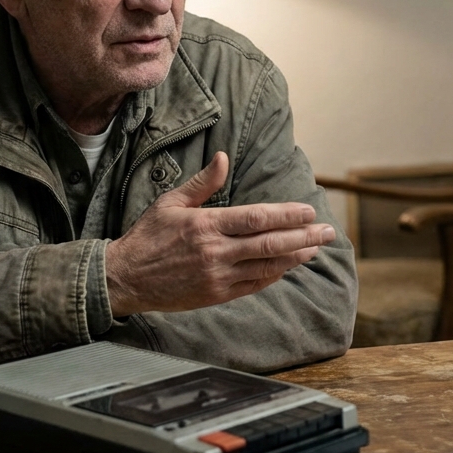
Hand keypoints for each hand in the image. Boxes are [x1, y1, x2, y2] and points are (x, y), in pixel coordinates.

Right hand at [107, 152, 335, 314]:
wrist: (124, 278)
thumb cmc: (147, 236)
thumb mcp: (170, 203)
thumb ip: (202, 183)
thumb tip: (223, 157)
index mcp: (206, 225)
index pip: (256, 218)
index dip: (287, 215)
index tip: (309, 211)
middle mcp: (215, 252)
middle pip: (270, 243)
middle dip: (303, 237)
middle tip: (328, 231)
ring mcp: (217, 276)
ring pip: (266, 266)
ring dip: (295, 257)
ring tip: (316, 248)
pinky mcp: (216, 295)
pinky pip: (253, 285)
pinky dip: (274, 275)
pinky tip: (288, 266)